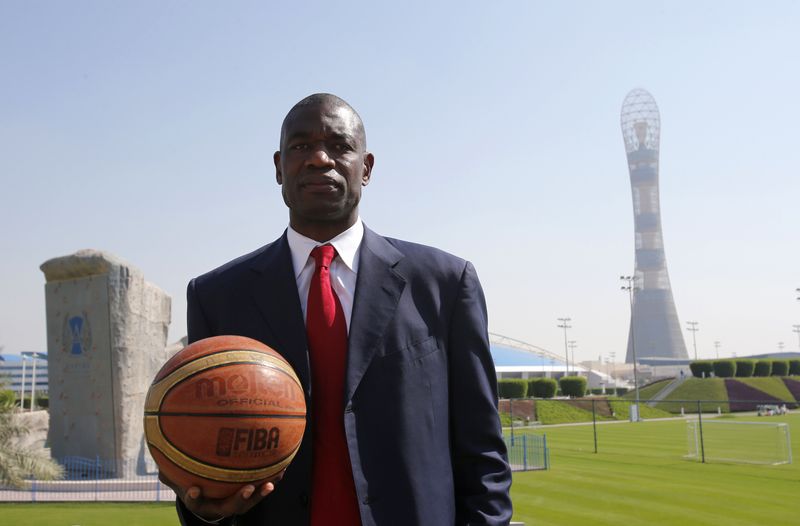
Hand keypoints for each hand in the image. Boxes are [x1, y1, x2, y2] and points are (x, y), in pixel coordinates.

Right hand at [160, 473, 279, 522]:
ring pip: (249, 503)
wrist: (206, 492)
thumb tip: (159, 449)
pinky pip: (260, 490)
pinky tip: (281, 469)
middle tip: (248, 488)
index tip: (195, 489)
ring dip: (261, 494)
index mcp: (201, 501)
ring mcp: (235, 502)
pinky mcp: (249, 496)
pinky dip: (271, 481)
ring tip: (271, 483)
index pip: (196, 502)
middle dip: (240, 499)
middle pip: (230, 507)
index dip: (195, 498)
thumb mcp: (178, 475)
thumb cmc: (191, 480)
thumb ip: (170, 467)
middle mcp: (219, 505)